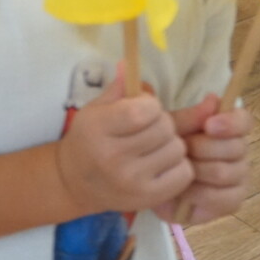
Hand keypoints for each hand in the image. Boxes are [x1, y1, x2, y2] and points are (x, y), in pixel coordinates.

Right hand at [56, 68, 193, 214]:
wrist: (75, 182)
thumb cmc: (89, 139)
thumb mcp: (97, 109)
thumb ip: (119, 88)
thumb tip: (129, 61)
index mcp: (98, 129)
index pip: (142, 111)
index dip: (150, 104)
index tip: (143, 107)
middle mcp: (113, 157)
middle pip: (165, 129)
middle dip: (162, 122)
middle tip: (150, 128)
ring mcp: (131, 181)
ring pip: (177, 149)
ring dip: (172, 143)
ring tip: (156, 146)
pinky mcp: (147, 198)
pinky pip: (184, 173)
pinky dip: (179, 165)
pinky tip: (163, 163)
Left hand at [163, 95, 252, 223]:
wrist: (152, 182)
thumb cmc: (164, 149)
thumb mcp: (169, 130)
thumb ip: (190, 117)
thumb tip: (213, 100)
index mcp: (228, 129)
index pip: (244, 121)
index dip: (231, 123)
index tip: (209, 125)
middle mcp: (239, 152)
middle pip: (235, 147)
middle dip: (201, 148)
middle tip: (180, 150)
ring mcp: (239, 178)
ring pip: (224, 172)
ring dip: (196, 170)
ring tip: (178, 169)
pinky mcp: (232, 201)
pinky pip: (221, 197)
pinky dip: (198, 193)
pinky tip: (184, 190)